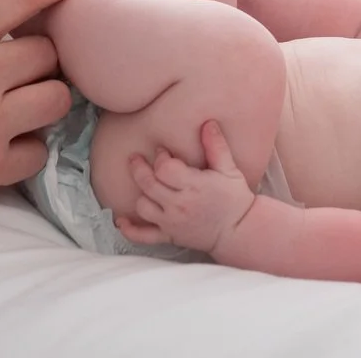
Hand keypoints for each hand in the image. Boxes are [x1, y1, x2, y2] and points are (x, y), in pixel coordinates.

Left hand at [115, 120, 255, 253]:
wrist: (238, 231)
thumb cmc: (235, 199)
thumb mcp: (229, 169)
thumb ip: (217, 146)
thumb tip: (208, 123)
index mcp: (193, 186)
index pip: (165, 169)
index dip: (161, 157)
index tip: (164, 151)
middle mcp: (179, 205)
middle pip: (148, 184)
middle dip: (139, 168)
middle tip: (135, 158)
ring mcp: (172, 223)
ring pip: (143, 207)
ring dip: (140, 193)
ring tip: (142, 183)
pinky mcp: (169, 236)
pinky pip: (144, 236)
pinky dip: (130, 230)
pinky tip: (121, 221)